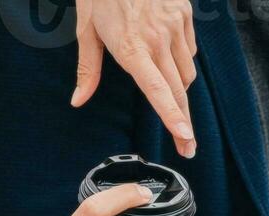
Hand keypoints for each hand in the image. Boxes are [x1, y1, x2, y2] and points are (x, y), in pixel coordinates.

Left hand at [73, 0, 197, 157]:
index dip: (173, 117)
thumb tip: (78, 100)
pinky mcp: (185, 14)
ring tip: (171, 99)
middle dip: (185, 122)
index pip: (158, 90)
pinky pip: (189, 49)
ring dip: (180, 90)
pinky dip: (181, 61)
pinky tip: (168, 58)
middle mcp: (158, 39)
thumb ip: (87, 68)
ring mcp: (175, 26)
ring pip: (187, 72)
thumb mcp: (86, 28)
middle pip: (179, 90)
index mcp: (132, 48)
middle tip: (187, 147)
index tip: (184, 138)